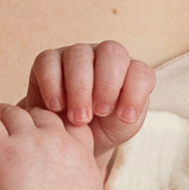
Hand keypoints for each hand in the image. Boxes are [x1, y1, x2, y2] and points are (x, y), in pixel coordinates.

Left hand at [0, 102, 107, 189]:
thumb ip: (83, 172)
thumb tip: (78, 165)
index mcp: (78, 150)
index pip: (70, 121)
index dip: (55, 125)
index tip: (43, 136)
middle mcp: (56, 139)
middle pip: (42, 114)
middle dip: (28, 121)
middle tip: (13, 134)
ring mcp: (28, 141)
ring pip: (14, 112)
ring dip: (3, 119)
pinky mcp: (0, 149)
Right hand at [25, 41, 154, 152]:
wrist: (69, 137)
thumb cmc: (101, 128)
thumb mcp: (121, 127)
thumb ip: (127, 116)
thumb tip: (122, 111)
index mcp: (129, 71)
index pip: (140, 71)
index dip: (134, 93)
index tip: (124, 117)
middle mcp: (104, 56)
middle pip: (111, 52)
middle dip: (107, 85)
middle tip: (99, 113)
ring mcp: (76, 54)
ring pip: (79, 56)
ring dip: (79, 88)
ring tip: (78, 118)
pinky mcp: (48, 60)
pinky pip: (48, 62)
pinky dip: (53, 85)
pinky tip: (56, 107)